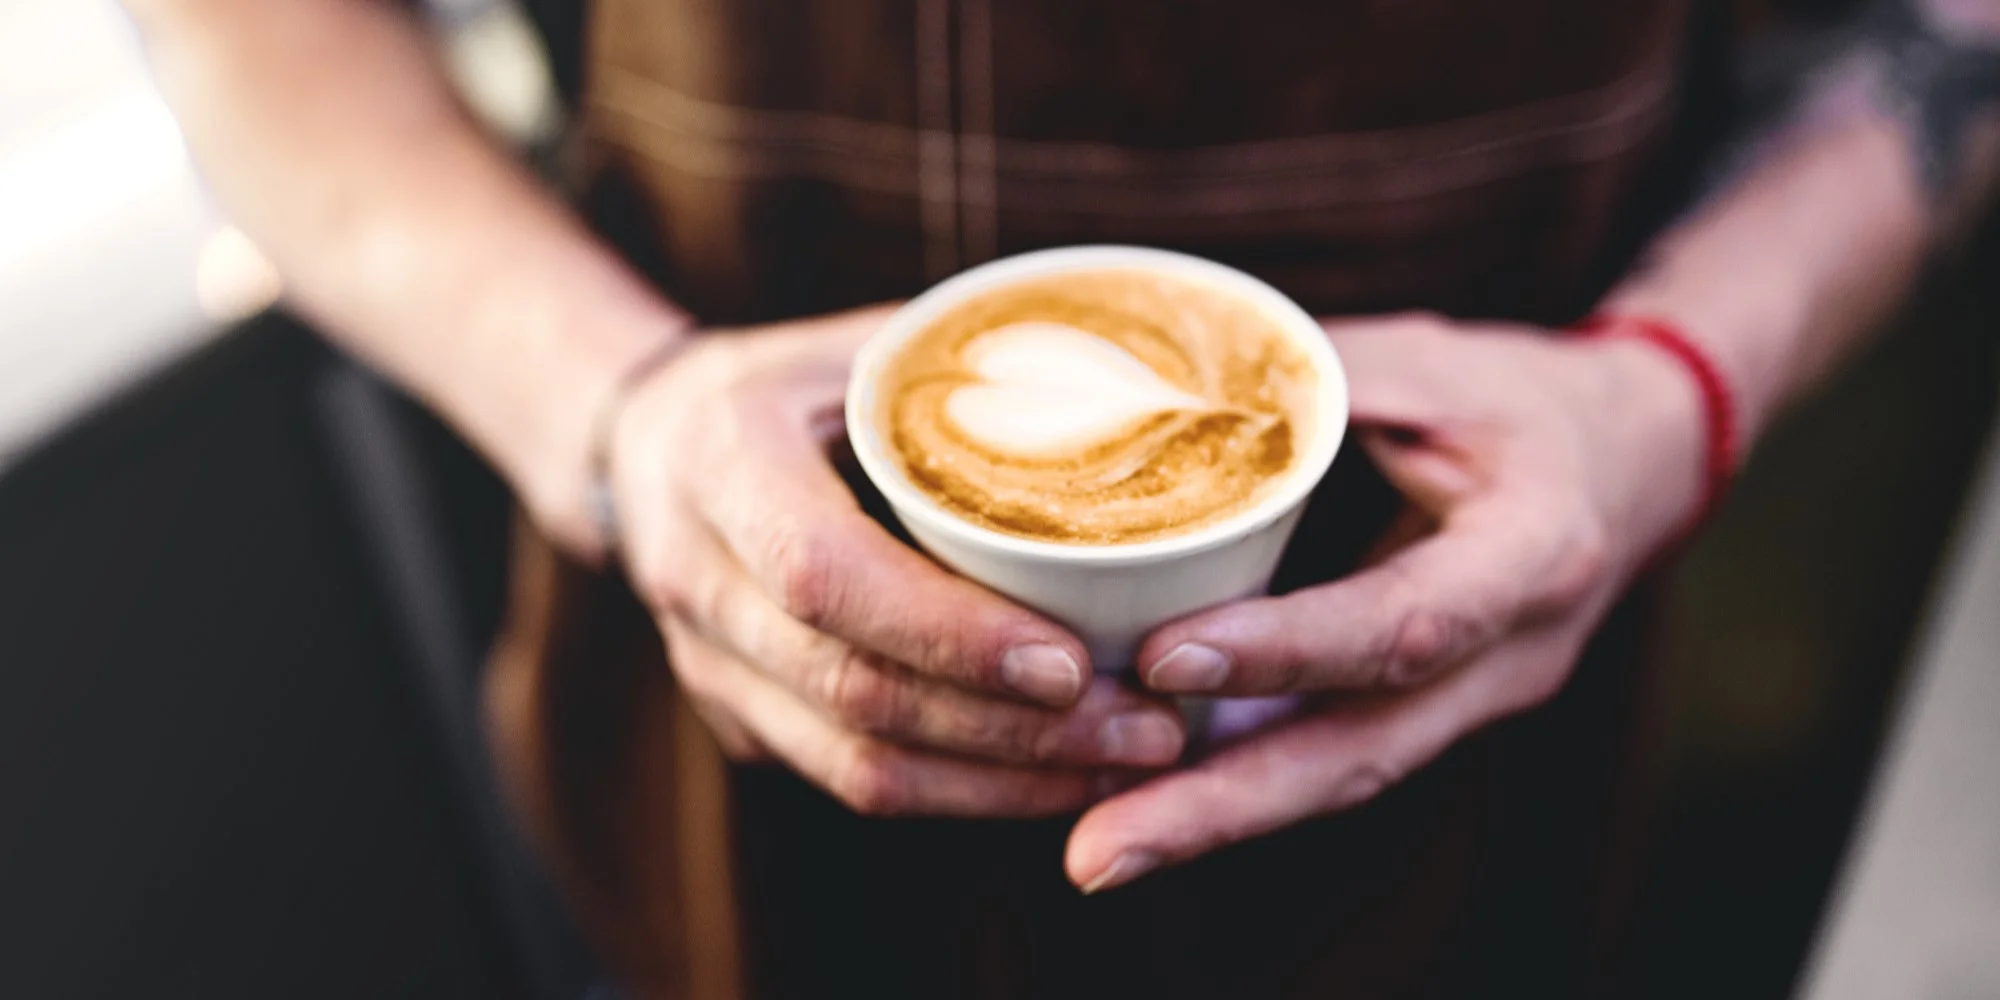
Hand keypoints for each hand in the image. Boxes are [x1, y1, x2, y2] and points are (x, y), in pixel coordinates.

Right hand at [606, 306, 1186, 817]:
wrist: (646, 447)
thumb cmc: (787, 383)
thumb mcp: (857, 346)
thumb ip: (968, 373)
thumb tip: (1135, 389)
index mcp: (723, 463)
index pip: (824, 573)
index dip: (947, 630)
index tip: (1071, 660)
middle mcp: (698, 578)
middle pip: (854, 691)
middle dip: (1011, 729)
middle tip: (1146, 728)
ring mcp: (711, 667)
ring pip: (856, 766)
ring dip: (1003, 783)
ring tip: (1127, 762)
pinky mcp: (742, 724)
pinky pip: (854, 784)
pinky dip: (967, 794)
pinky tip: (1063, 776)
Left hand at [1064, 312, 1705, 889]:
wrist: (1630, 460)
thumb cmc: (1520, 400)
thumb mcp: (1433, 363)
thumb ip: (1313, 385)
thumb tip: (1160, 398)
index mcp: (1532, 555)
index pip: (1406, 621)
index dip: (1289, 650)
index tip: (1163, 657)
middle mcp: (1511, 659)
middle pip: (1363, 755)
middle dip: (1222, 806)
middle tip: (1096, 851)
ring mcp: (1473, 705)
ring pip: (1337, 776)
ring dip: (1211, 818)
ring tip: (1095, 849)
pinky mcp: (1425, 716)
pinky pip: (1325, 758)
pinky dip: (1229, 783)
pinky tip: (1134, 802)